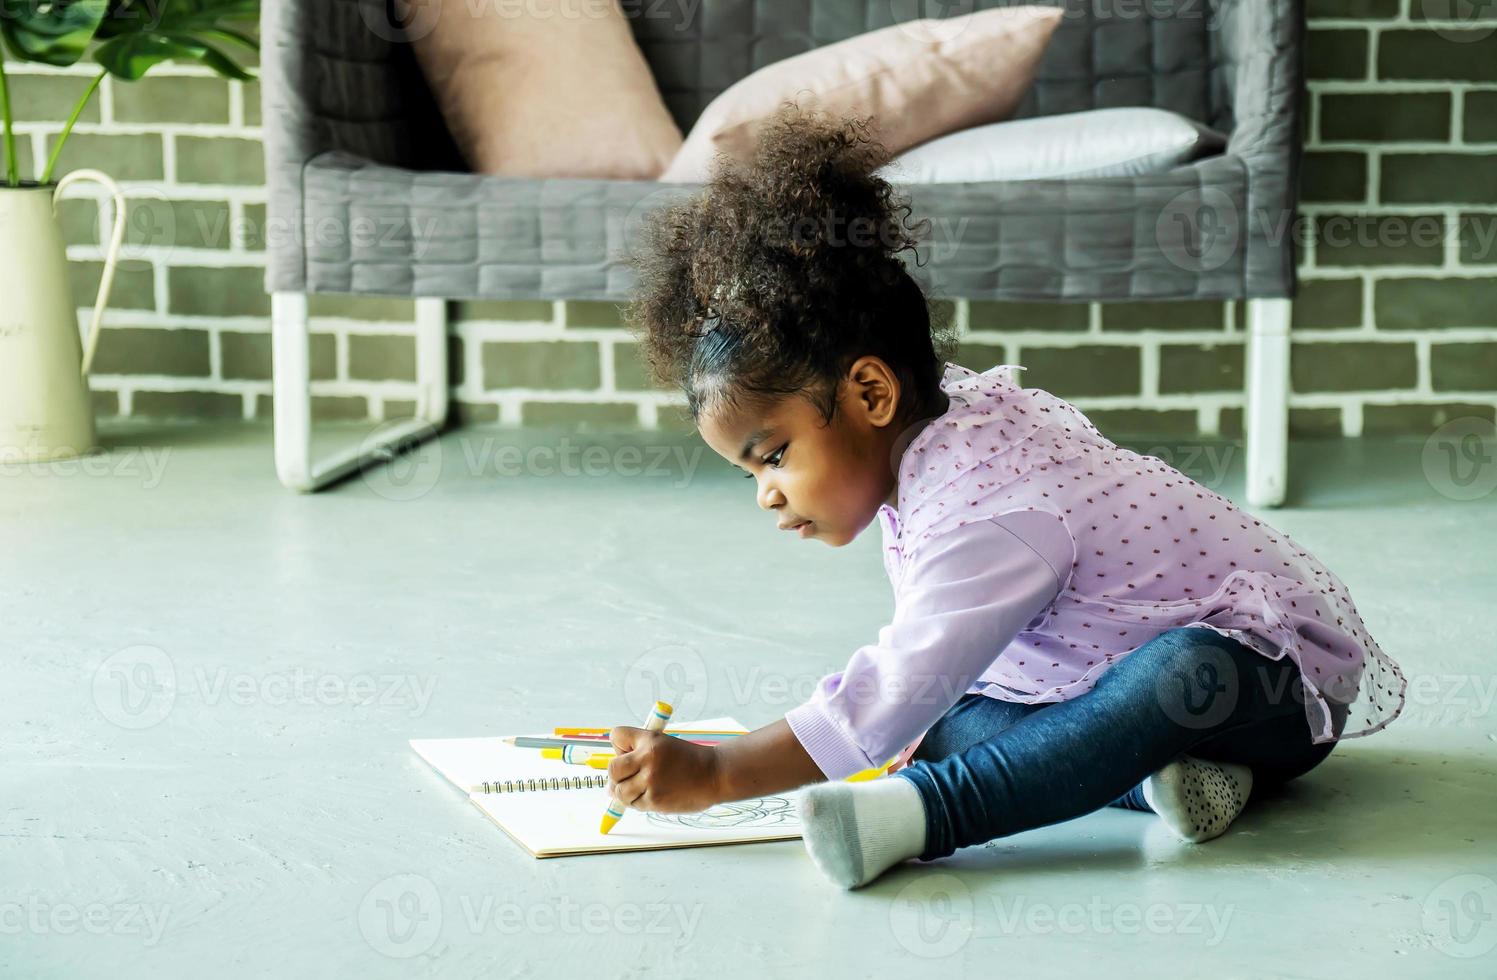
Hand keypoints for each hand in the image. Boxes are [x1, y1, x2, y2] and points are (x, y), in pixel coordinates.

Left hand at [604, 727, 723, 813]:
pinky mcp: (654, 800)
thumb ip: (637, 754)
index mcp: (650, 740)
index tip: (628, 753)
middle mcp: (648, 758)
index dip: (619, 746)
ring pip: (619, 790)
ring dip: (625, 791)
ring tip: (641, 787)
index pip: (616, 736)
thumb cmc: (688, 760)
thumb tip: (610, 783)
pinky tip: (652, 795)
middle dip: (617, 774)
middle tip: (629, 776)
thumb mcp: (663, 744)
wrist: (714, 775)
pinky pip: (633, 804)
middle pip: (612, 768)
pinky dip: (637, 802)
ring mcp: (650, 781)